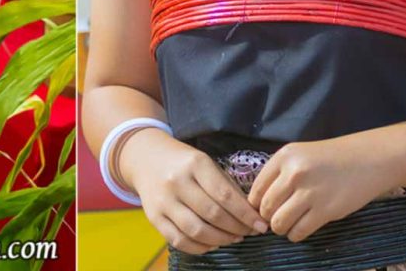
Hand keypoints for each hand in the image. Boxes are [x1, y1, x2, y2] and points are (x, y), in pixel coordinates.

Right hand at [120, 128, 266, 254]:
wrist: (145, 158)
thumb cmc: (183, 162)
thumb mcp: (206, 163)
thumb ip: (226, 187)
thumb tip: (250, 216)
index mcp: (195, 164)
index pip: (225, 195)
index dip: (246, 215)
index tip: (261, 226)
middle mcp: (176, 182)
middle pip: (213, 214)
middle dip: (236, 228)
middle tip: (248, 233)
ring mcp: (162, 201)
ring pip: (196, 230)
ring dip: (220, 240)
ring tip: (232, 238)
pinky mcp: (153, 216)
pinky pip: (179, 240)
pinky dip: (199, 247)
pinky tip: (212, 243)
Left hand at [248, 133, 402, 241]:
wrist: (368, 159)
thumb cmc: (332, 158)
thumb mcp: (299, 155)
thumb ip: (280, 173)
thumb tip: (260, 201)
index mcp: (283, 157)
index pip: (257, 188)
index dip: (256, 204)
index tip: (261, 210)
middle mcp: (293, 174)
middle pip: (266, 207)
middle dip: (267, 218)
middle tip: (274, 220)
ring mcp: (309, 193)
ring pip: (279, 222)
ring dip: (280, 228)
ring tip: (286, 226)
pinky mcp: (326, 210)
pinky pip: (300, 231)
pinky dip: (295, 235)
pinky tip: (299, 230)